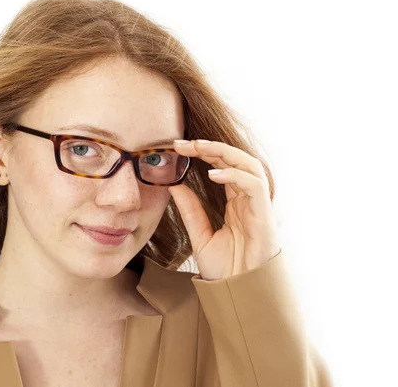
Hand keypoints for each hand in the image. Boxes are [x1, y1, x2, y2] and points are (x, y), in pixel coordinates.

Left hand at [168, 139, 280, 280]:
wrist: (238, 295)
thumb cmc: (225, 270)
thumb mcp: (200, 235)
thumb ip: (190, 209)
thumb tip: (173, 184)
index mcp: (235, 202)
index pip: (222, 167)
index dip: (202, 153)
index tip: (176, 147)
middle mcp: (248, 200)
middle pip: (235, 160)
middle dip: (209, 146)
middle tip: (182, 143)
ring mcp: (258, 207)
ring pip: (249, 165)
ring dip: (223, 153)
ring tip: (197, 148)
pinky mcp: (265, 216)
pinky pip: (254, 186)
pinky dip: (235, 176)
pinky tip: (213, 174)